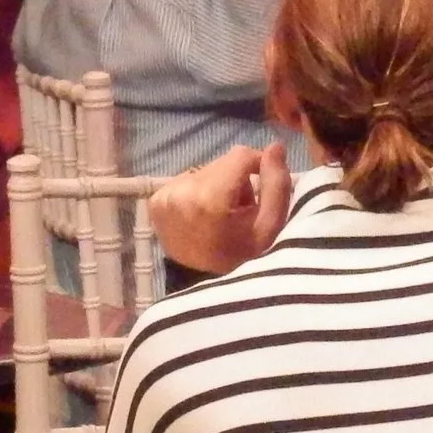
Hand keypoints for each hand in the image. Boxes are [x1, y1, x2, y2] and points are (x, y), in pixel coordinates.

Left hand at [147, 141, 290, 275]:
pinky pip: (187, 181)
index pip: (239, 155)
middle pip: (221, 163)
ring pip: (205, 170)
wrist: (205, 286)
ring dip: (217, 185)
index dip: (257, 165)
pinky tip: (203, 215)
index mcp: (209, 199)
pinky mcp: (155, 202)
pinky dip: (199, 192)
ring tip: (221, 213)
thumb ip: (277, 184)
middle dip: (235, 179)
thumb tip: (274, 147)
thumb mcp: (272, 224)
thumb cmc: (245, 255)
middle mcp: (181, 193)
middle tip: (240, 208)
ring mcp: (164, 198)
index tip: (261, 186)